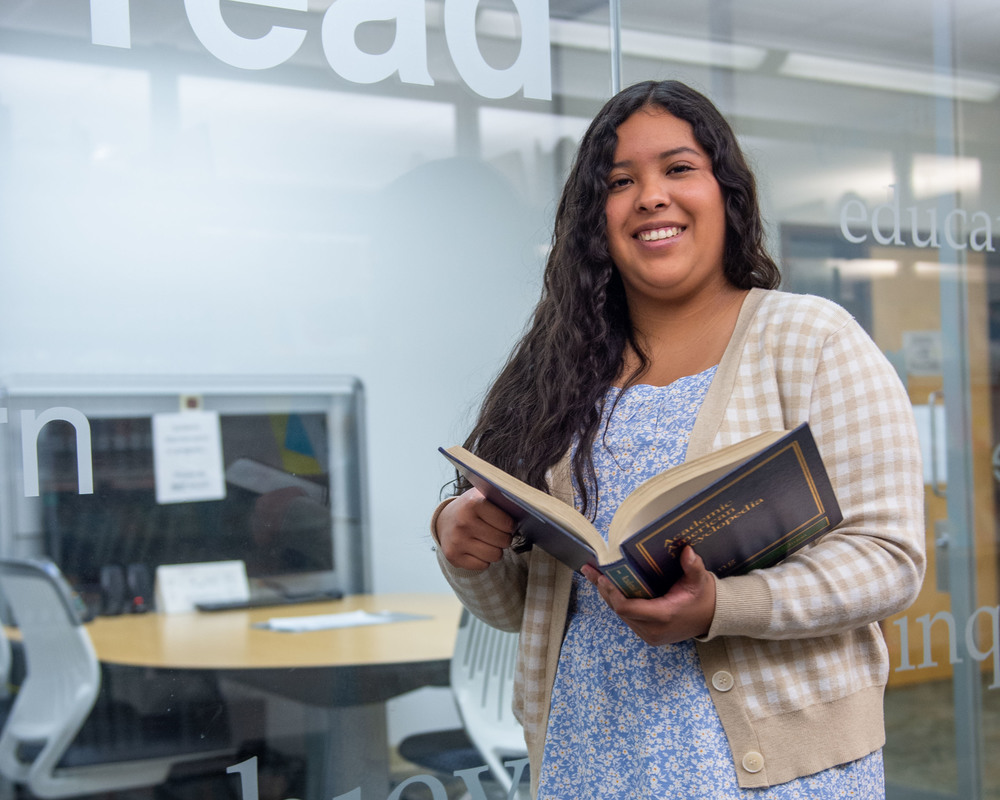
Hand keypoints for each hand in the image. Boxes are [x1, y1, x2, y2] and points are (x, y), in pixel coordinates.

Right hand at [436, 488, 515, 569]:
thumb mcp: (484, 497)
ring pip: (495, 555)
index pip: (508, 524)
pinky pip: (483, 566)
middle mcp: (464, 521)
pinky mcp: (453, 556)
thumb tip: (526, 511)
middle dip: (504, 538)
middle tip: (497, 533)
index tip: (505, 524)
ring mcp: (457, 540)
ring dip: (495, 550)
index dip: (510, 526)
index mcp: (474, 502)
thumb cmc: (472, 509)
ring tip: (488, 541)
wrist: (444, 520)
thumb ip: (503, 502)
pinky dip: (483, 560)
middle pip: (503, 541)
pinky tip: (476, 549)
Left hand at [582, 546, 716, 645]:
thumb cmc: (704, 597)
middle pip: (619, 610)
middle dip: (604, 590)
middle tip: (590, 571)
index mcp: (663, 616)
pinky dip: (617, 602)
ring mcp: (649, 635)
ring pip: (621, 615)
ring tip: (594, 576)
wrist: (712, 617)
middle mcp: (653, 630)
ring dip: (608, 596)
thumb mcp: (700, 580)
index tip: (603, 577)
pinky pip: (627, 618)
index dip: (612, 593)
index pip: (627, 608)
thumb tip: (687, 550)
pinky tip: (608, 588)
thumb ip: (693, 566)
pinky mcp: (648, 634)